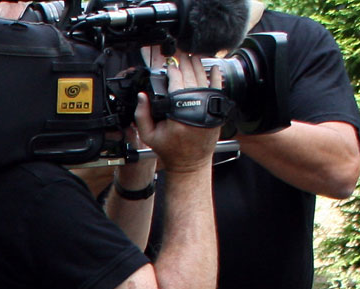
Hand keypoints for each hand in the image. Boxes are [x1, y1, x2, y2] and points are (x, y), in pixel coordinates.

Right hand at [137, 53, 222, 173]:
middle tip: (180, 55)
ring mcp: (208, 107)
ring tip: (192, 57)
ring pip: (204, 78)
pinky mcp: (216, 108)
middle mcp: (196, 107)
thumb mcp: (149, 136)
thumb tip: (141, 96)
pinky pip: (218, 87)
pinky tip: (212, 68)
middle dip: (185, 63)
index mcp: (178, 113)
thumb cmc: (171, 150)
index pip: (175, 83)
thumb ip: (141, 115)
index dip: (172, 71)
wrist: (191, 162)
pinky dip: (215, 76)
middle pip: (190, 77)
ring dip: (197, 65)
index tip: (168, 65)